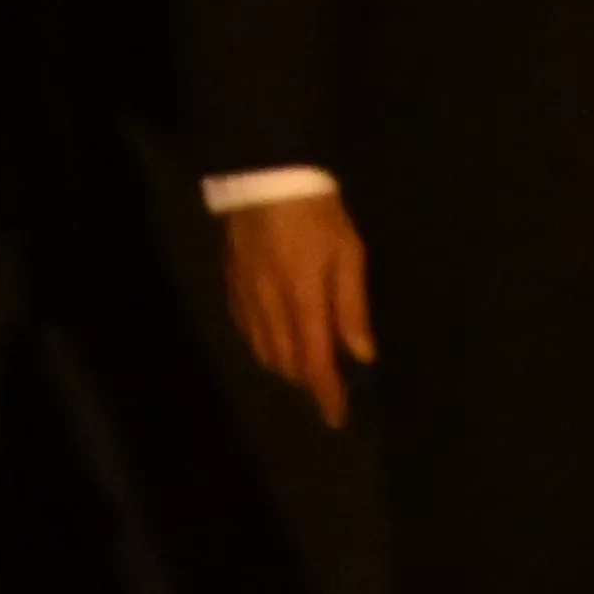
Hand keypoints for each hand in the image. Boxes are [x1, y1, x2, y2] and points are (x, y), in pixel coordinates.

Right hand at [219, 187, 372, 428]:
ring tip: (306, 365)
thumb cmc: (317, 212)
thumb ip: (352, 306)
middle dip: (308, 381)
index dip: (325, 394)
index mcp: (303, 299)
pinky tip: (276, 340)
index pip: (313, 362)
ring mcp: (246, 297)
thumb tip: (361, 354)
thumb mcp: (348, 252)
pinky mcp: (232, 285)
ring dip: (287, 367)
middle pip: (287, 364)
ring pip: (264, 352)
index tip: (337, 417)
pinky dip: (264, 346)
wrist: (266, 175)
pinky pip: (247, 331)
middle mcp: (270, 307)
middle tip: (329, 385)